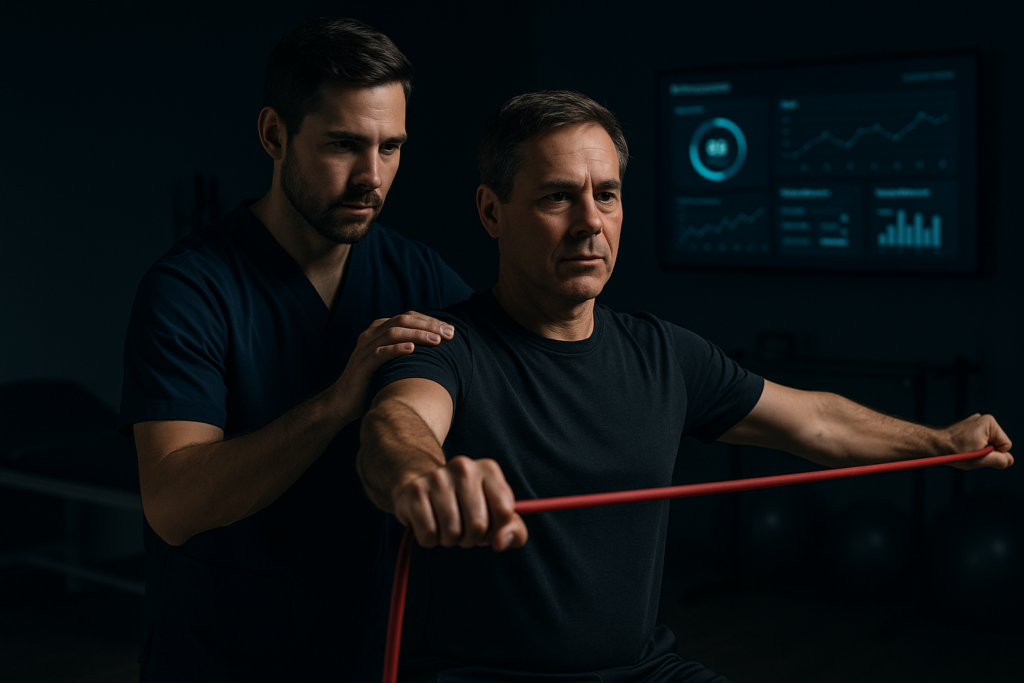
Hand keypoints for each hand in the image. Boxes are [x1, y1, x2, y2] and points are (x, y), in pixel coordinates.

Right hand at [331, 312, 453, 423]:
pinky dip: (397, 349)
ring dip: (417, 334)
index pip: (407, 317)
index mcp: (378, 331)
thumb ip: (405, 350)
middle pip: (402, 321)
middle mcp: (371, 335)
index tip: (450, 329)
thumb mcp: (390, 362)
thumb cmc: (371, 382)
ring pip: (393, 333)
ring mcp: (365, 349)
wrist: (342, 403)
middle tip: (449, 333)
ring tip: (437, 340)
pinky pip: (380, 353)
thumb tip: (436, 347)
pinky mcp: (362, 365)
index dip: (430, 321)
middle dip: (428, 325)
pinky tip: (412, 349)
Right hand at [392, 456, 528, 551]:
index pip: (504, 512)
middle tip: (464, 528)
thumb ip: (514, 532)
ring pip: (452, 532)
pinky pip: (429, 535)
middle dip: (472, 538)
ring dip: (450, 540)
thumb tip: (501, 543)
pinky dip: (430, 540)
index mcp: (488, 469)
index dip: (496, 529)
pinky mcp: (414, 492)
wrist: (422, 485)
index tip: (487, 526)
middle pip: (478, 525)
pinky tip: (429, 523)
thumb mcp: (496, 515)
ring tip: (446, 525)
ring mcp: (437, 478)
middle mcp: (464, 467)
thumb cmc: (467, 505)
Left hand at [944, 413, 1013, 469]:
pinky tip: (964, 446)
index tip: (978, 453)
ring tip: (966, 449)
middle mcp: (984, 419)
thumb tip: (1010, 460)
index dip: (994, 454)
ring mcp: (977, 422)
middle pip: (998, 443)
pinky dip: (975, 446)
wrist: (935, 445)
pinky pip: (981, 441)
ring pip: (990, 443)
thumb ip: (999, 460)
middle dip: (988, 451)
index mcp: (990, 423)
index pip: (1006, 445)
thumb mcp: (980, 459)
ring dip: (981, 449)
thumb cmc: (956, 452)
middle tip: (971, 452)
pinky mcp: (971, 426)